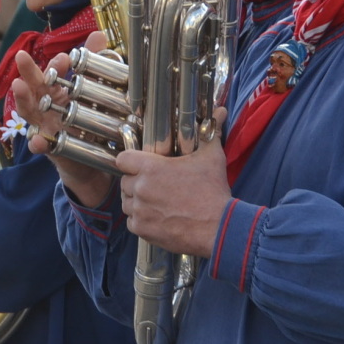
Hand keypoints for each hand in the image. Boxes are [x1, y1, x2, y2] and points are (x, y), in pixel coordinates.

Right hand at [12, 30, 113, 207]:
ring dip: (22, 99)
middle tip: (22, 57)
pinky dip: (37, 143)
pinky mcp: (49, 147)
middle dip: (27, 72)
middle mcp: (44, 106)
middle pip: (33, 86)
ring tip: (17, 87)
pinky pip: (40, 145)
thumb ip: (92, 62)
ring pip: (29, 111)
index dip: (56, 64)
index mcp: (55, 91)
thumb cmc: (82, 120)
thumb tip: (98, 35)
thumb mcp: (88, 90)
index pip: (52, 72)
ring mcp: (43, 126)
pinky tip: (37, 141)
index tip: (65, 57)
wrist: (87, 159)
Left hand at [118, 108, 230, 257]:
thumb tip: (220, 112)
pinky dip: (142, 221)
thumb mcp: (211, 157)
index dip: (131, 162)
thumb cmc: (213, 191)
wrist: (219, 227)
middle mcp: (140, 188)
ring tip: (158, 202)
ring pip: (127, 203)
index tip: (141, 166)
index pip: (122, 159)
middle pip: (125, 182)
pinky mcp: (143, 230)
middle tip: (156, 186)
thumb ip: (210, 133)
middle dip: (136, 183)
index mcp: (150, 167)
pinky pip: (132, 223)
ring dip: (138, 202)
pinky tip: (159, 218)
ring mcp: (140, 211)